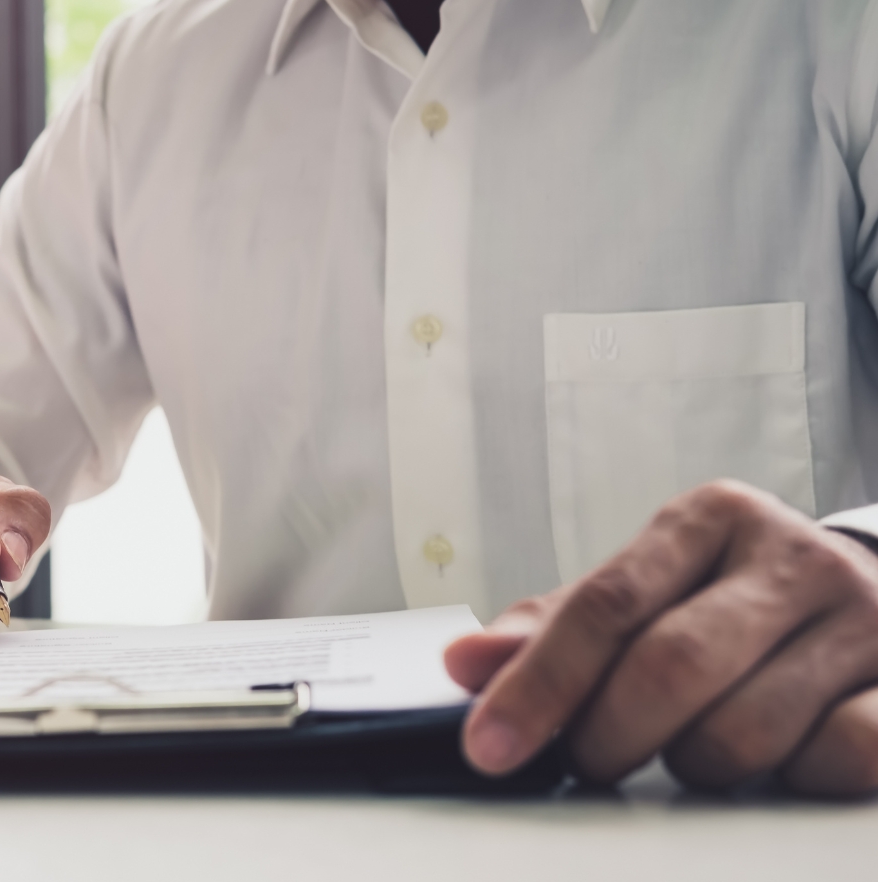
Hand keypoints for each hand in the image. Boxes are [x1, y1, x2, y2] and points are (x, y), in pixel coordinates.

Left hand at [445, 480, 877, 795]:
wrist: (869, 595)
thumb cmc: (732, 602)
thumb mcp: (643, 596)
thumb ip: (553, 632)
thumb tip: (463, 664)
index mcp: (709, 519)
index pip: (605, 604)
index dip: (538, 683)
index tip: (489, 745)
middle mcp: (790, 556)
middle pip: (670, 666)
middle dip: (609, 734)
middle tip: (590, 760)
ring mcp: (863, 618)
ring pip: (743, 730)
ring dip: (692, 764)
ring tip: (689, 747)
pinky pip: (833, 759)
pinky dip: (784, 780)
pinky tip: (774, 756)